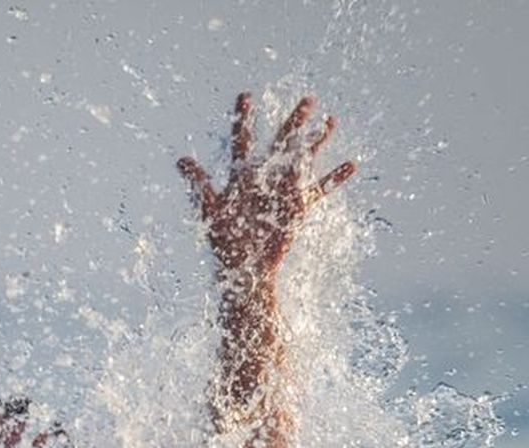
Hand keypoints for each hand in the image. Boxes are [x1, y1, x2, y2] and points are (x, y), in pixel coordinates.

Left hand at [177, 93, 355, 274]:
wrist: (244, 265)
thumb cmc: (225, 239)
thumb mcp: (211, 209)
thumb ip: (200, 183)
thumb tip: (181, 160)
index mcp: (242, 176)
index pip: (242, 141)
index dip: (243, 119)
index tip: (245, 95)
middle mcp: (265, 178)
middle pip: (280, 144)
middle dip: (293, 123)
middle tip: (308, 99)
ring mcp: (283, 190)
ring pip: (304, 159)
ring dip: (317, 141)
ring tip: (331, 120)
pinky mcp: (298, 206)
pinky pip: (320, 189)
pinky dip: (334, 178)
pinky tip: (352, 165)